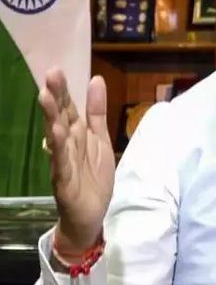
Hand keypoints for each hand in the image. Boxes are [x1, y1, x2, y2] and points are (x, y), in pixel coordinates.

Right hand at [38, 68, 114, 255]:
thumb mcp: (101, 139)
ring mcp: (62, 161)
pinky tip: (54, 135)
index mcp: (76, 134)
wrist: (90, 214)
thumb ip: (97, 112)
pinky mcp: (64, 180)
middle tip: (49, 75)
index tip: (57, 69)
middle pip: (60, 117)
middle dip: (55, 97)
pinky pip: (60, 163)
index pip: (68, 108)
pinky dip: (58, 149)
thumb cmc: (93, 175)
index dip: (64, 90)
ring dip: (51, 117)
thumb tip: (95, 79)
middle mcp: (66, 145)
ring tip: (46, 97)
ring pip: (56, 136)